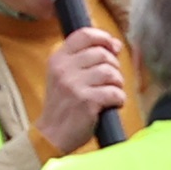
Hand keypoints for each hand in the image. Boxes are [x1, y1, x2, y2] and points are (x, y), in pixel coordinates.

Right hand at [30, 25, 126, 153]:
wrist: (52, 134)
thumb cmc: (63, 105)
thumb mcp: (63, 76)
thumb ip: (83, 59)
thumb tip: (114, 45)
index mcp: (58, 59)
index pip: (84, 35)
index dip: (104, 38)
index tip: (113, 47)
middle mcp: (64, 69)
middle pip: (102, 54)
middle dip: (113, 66)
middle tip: (110, 80)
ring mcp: (74, 85)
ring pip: (110, 72)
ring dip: (117, 83)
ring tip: (110, 92)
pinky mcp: (87, 102)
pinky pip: (115, 92)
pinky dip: (118, 99)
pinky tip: (111, 104)